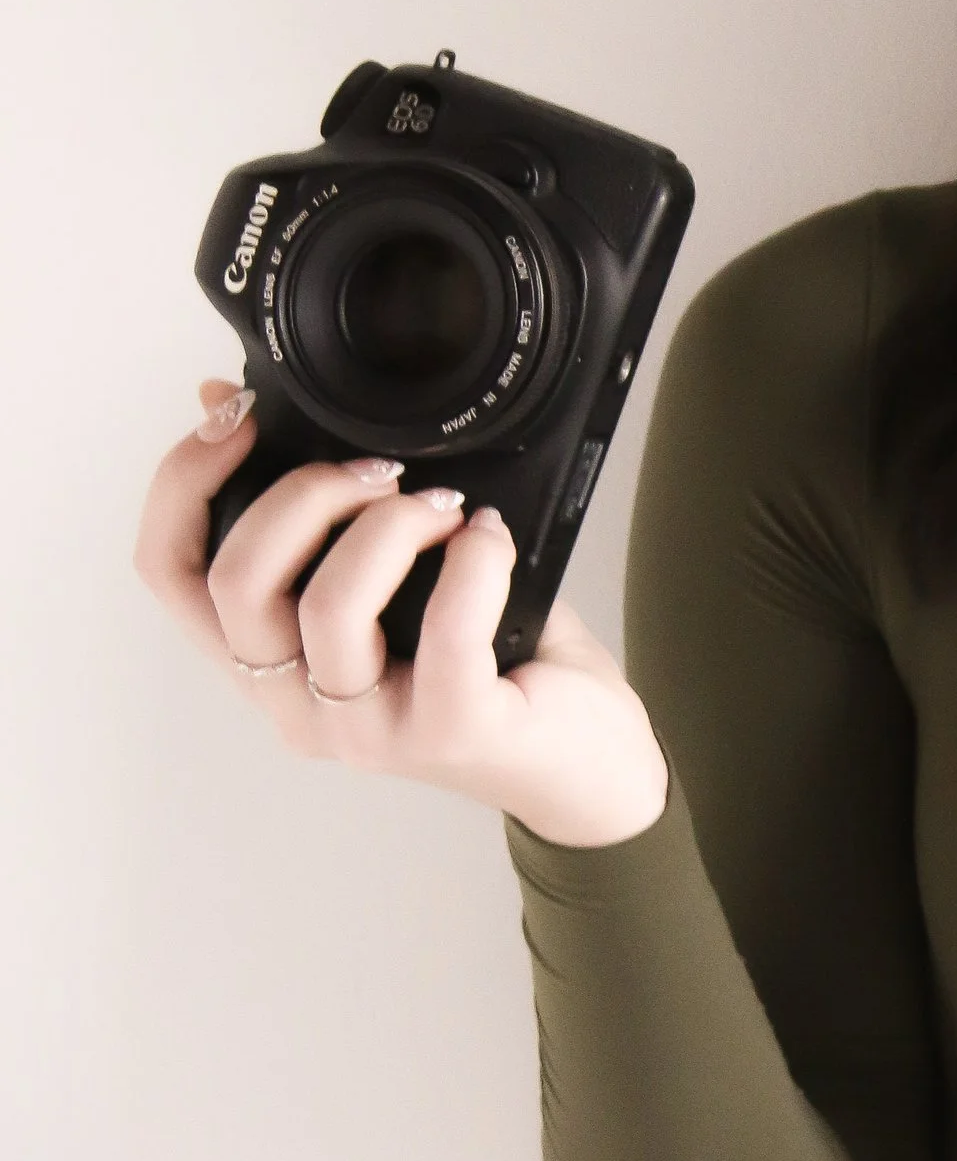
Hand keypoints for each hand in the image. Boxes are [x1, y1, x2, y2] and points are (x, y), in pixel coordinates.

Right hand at [135, 381, 670, 849]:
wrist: (583, 764)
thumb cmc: (490, 664)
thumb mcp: (394, 577)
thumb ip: (320, 511)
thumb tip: (226, 397)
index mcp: (267, 662)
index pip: (168, 573)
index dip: (182, 483)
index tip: (234, 418)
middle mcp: (298, 705)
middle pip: (235, 582)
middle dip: (304, 493)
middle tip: (380, 471)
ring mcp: (369, 730)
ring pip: (328, 606)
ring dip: (389, 525)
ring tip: (446, 507)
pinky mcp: (450, 732)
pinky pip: (447, 630)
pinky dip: (474, 561)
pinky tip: (492, 538)